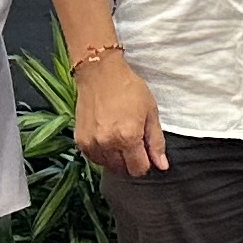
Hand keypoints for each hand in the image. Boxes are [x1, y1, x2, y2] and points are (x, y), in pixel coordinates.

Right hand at [73, 55, 169, 178]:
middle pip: (123, 170)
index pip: (139, 169)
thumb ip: (156, 142)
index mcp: (128, 137)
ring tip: (118, 136)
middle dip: (131, 160)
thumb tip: (162, 165)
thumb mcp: (150, 112)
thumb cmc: (128, 88)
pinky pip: (94, 158)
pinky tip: (106, 136)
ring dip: (115, 158)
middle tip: (132, 141)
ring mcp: (92, 143)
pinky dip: (102, 153)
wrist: (100, 73)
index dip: (145, 163)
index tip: (145, 151)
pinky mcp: (80, 141)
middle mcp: (108, 143)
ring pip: (108, 166)